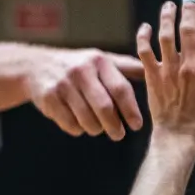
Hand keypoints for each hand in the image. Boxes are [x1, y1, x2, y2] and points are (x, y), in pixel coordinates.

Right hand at [26, 47, 144, 139]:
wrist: (36, 65)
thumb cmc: (78, 66)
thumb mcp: (100, 59)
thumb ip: (126, 67)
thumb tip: (158, 67)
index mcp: (98, 61)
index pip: (120, 89)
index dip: (131, 110)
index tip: (137, 125)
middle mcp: (80, 71)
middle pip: (104, 107)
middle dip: (114, 126)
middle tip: (119, 135)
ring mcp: (63, 85)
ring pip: (87, 120)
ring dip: (96, 129)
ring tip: (99, 128)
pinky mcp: (49, 99)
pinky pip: (70, 124)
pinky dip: (78, 129)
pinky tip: (79, 123)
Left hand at [136, 0, 194, 142]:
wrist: (179, 133)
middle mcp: (188, 66)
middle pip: (188, 30)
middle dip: (190, 10)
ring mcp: (168, 70)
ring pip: (166, 36)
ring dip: (167, 17)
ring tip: (169, 5)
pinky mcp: (152, 76)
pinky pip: (145, 52)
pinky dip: (144, 37)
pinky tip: (146, 26)